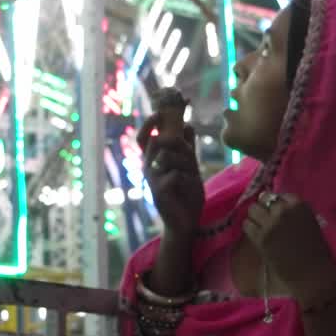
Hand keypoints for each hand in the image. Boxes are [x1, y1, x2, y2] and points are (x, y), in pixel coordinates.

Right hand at [137, 115, 204, 237]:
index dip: (149, 124)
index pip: (143, 138)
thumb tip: (188, 124)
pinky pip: (175, 174)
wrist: (187, 222)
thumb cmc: (186, 194)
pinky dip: (186, 177)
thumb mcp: (190, 166)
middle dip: (177, 142)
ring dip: (185, 162)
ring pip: (167, 156)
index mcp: (153, 161)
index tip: (160, 113)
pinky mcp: (159, 192)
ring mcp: (152, 180)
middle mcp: (148, 168)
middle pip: (157, 141)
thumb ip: (187, 147)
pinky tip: (188, 186)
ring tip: (191, 174)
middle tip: (188, 150)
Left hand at [243, 193, 335, 305]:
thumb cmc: (316, 252)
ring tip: (260, 227)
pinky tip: (257, 236)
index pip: (279, 195)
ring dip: (255, 217)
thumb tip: (274, 207)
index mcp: (300, 205)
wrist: (313, 275)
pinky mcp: (261, 238)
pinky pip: (247, 225)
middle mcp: (284, 210)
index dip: (276, 204)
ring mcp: (271, 223)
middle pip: (263, 199)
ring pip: (252, 209)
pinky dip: (250, 229)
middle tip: (266, 219)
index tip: (277, 213)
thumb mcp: (309, 223)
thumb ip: (293, 213)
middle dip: (264, 208)